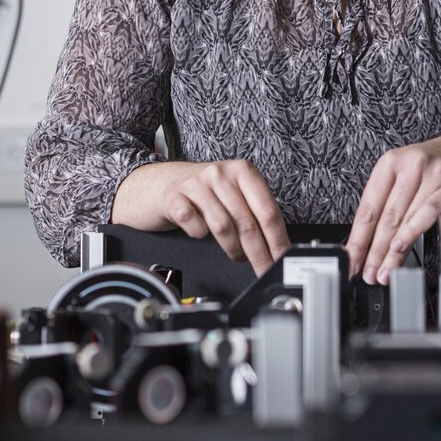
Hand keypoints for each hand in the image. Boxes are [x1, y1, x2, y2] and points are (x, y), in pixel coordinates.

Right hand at [117, 159, 290, 274]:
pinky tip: (202, 234)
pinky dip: (200, 235)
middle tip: (264, 269)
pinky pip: (194, 225)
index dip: (277, 240)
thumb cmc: (202, 192)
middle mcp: (220, 174)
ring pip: (224, 226)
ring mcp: (196, 184)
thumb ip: (254, 211)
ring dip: (233, 248)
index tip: (281, 259)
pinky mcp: (174, 197)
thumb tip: (276, 245)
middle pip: (248, 222)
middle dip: (259, 253)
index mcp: (243, 171)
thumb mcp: (232, 192)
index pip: (268, 211)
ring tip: (237, 254)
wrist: (158, 182)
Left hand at [344, 135, 440, 285]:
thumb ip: (388, 202)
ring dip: (391, 252)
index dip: (357, 238)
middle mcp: (408, 166)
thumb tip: (369, 242)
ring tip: (384, 271)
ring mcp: (430, 175)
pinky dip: (412, 233)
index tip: (351, 260)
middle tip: (368, 273)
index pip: (368, 207)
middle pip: (385, 217)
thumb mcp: (405, 175)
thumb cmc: (436, 167)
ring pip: (404, 219)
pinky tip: (401, 249)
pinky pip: (427, 214)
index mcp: (389, 164)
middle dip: (373, 251)